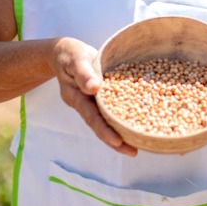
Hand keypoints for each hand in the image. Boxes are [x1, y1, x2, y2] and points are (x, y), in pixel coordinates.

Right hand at [51, 37, 136, 156]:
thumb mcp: (74, 59)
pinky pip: (114, 109)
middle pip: (101, 126)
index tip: (117, 141)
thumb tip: (93, 88)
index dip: (104, 131)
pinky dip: (125, 116)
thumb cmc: (69, 54)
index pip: (92, 117)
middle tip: (133, 152)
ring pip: (108, 121)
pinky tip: (140, 122)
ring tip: (140, 145)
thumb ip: (83, 72)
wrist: (66, 53)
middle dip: (116, 141)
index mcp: (77, 97)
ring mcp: (94, 102)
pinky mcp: (103, 97)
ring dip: (122, 133)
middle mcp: (86, 104)